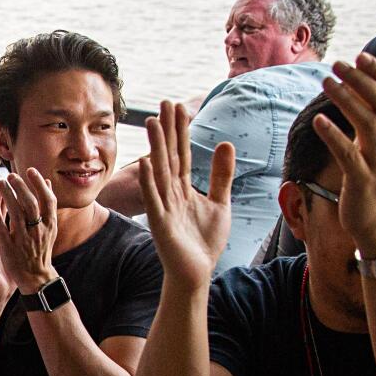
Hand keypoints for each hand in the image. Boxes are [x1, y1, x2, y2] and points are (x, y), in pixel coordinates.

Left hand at [0, 170, 60, 294]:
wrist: (36, 276)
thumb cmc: (41, 248)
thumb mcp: (49, 227)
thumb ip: (47, 205)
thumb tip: (47, 182)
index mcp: (50, 225)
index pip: (48, 199)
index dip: (39, 184)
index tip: (30, 170)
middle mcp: (39, 231)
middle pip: (31, 204)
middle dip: (20, 187)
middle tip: (10, 175)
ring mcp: (25, 240)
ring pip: (16, 214)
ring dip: (8, 197)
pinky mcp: (11, 249)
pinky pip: (4, 231)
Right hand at [132, 100, 233, 287]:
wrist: (196, 272)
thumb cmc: (204, 241)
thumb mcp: (221, 203)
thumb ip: (221, 175)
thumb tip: (227, 143)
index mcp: (184, 189)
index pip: (183, 153)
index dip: (182, 130)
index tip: (179, 106)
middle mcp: (171, 194)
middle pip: (170, 155)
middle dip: (168, 130)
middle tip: (165, 102)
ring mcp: (164, 207)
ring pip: (160, 172)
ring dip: (156, 147)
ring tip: (153, 122)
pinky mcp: (160, 224)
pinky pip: (154, 200)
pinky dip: (150, 181)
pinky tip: (148, 162)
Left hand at [315, 54, 375, 258]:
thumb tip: (363, 94)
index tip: (361, 56)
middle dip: (361, 79)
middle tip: (338, 63)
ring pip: (367, 123)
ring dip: (346, 99)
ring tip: (326, 82)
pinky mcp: (362, 180)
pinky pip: (348, 153)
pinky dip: (333, 135)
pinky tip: (318, 121)